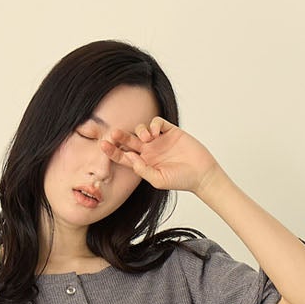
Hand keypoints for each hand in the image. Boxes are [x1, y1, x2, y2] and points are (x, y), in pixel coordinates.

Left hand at [102, 118, 221, 194]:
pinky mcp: (170, 131)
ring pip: (141, 130)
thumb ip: (142, 170)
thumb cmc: (181, 180)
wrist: (201, 174)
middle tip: (114, 134)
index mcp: (143, 164)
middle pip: (129, 141)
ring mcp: (159, 141)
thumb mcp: (158, 179)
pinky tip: (156, 132)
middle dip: (120, 137)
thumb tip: (129, 157)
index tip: (103, 146)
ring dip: (140, 131)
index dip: (113, 151)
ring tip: (147, 139)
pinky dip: (154, 124)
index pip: (123, 156)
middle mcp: (149, 151)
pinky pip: (157, 123)